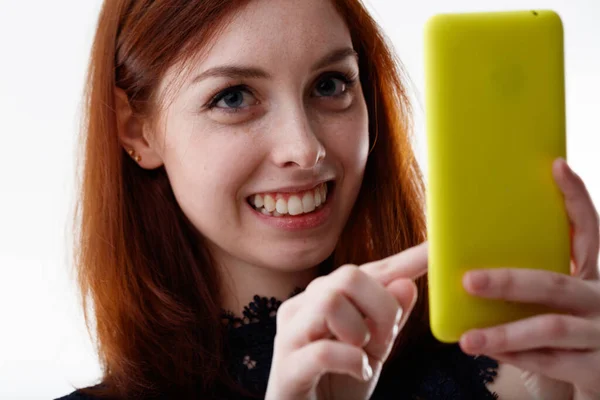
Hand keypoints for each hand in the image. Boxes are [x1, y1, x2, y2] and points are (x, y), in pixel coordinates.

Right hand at [264, 242, 427, 399]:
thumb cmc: (338, 383)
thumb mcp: (374, 349)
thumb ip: (389, 317)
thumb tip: (408, 283)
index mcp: (322, 298)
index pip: (369, 270)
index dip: (405, 259)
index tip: (435, 248)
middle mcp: (302, 308)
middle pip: (347, 275)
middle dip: (381, 305)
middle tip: (385, 337)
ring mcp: (289, 335)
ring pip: (330, 301)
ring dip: (361, 331)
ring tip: (365, 355)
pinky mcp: (285, 367)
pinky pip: (325, 350)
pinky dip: (352, 362)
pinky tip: (358, 372)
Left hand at [460, 158, 599, 399]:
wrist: (599, 365)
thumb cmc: (568, 320)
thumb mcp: (560, 293)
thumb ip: (534, 271)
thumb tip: (465, 253)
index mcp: (592, 271)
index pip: (589, 228)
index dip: (576, 198)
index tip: (557, 166)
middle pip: (554, 284)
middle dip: (508, 282)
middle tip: (468, 281)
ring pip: (552, 328)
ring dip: (505, 333)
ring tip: (469, 339)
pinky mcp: (599, 366)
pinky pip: (553, 362)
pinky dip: (518, 357)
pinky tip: (490, 353)